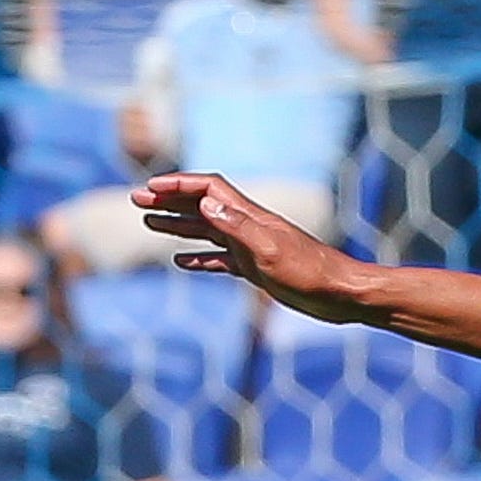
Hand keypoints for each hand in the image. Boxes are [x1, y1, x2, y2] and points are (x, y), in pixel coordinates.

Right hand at [133, 173, 374, 320]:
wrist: (343, 295)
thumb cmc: (312, 273)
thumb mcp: (270, 250)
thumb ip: (238, 226)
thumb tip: (205, 202)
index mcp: (250, 217)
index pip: (208, 189)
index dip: (178, 185)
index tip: (150, 188)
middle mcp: (248, 227)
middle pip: (202, 205)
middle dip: (170, 201)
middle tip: (137, 201)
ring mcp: (252, 248)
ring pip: (207, 231)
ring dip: (178, 225)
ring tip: (149, 222)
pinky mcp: (258, 269)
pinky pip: (221, 259)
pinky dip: (199, 258)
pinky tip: (180, 262)